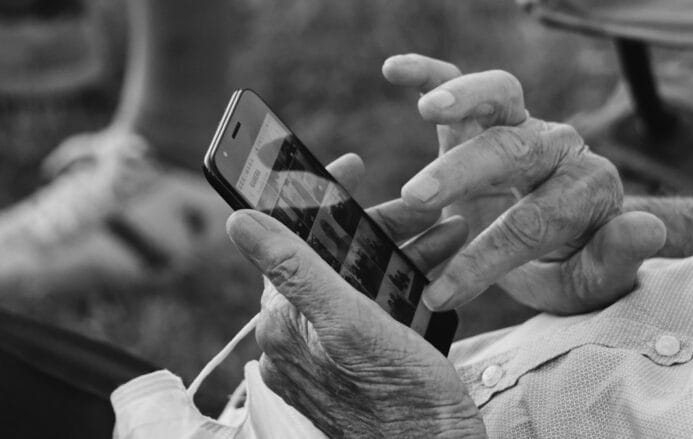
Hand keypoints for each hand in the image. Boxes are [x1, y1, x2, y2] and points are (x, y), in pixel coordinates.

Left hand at [227, 154, 486, 438]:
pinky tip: (435, 271)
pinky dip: (404, 281)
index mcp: (286, 320)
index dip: (317, 196)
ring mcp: (327, 348)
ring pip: (359, 277)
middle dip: (380, 226)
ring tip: (445, 234)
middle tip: (423, 211)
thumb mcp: (349, 323)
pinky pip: (374, 305)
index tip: (350, 166)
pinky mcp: (354, 359)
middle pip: (332, 256)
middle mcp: (299, 334)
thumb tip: (237, 220)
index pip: (290, 238)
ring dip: (402, 249)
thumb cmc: (401, 398)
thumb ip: (294, 269)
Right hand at [383, 54, 666, 313]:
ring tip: (429, 108)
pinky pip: (462, 81)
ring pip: (499, 95)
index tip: (442, 293)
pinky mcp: (488, 116)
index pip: (534, 220)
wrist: (565, 235)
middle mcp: (557, 147)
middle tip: (420, 197)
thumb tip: (647, 228)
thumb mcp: (595, 280)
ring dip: (464, 97)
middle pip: (513, 150)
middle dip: (465, 173)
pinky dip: (431, 72)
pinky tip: (397, 70)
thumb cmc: (572, 264)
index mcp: (587, 188)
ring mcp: (522, 124)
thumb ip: (618, 257)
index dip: (486, 258)